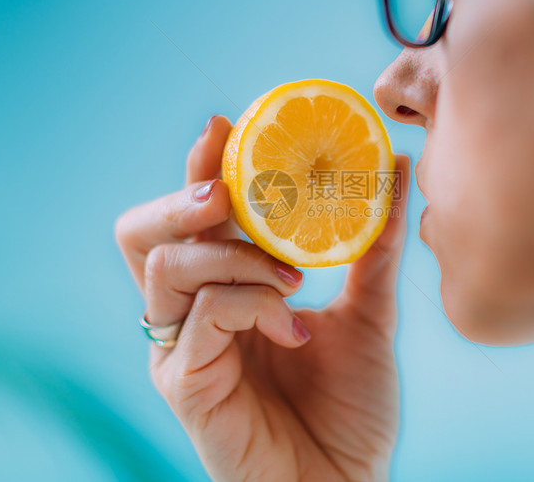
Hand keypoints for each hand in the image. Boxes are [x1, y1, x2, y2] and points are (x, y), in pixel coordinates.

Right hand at [115, 114, 410, 481]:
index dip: (194, 167)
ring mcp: (179, 350)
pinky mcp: (182, 384)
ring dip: (233, 253)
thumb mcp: (368, 313)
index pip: (188, 218)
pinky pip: (202, 315)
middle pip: (141, 233)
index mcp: (222, 292)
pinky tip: (296, 326)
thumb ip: (373, 246)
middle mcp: (188, 315)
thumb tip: (392, 164)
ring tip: (291, 274)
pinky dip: (252, 303)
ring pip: (166, 265)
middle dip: (182, 198)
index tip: (222, 124)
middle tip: (229, 191)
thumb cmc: (349, 408)